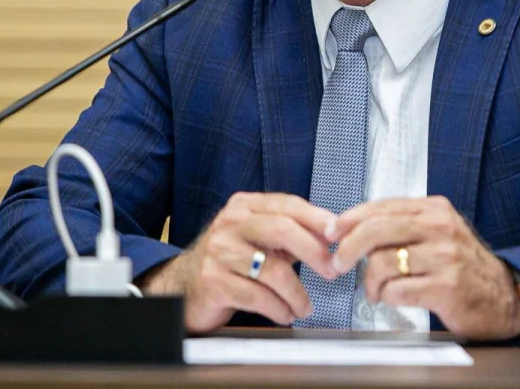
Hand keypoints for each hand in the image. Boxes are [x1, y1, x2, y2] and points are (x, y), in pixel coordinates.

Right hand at [139, 192, 337, 332]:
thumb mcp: (257, 239)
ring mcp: (220, 251)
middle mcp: (230, 223)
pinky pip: (257, 296)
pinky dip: (278, 309)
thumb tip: (329, 235)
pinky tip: (285, 314)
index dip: (316, 217)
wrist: (183, 286)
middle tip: (332, 270)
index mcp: (244, 206)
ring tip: (304, 307)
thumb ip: (289, 234)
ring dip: (297, 293)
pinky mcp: (213, 281)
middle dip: (313, 252)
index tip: (337, 233)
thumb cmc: (229, 261)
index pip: (287, 204)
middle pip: (282, 229)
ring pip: (273, 270)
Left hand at [332, 196, 519, 340]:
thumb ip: (402, 225)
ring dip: (370, 281)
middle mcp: (440, 228)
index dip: (350, 218)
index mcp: (435, 209)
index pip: (382, 206)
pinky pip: (397, 290)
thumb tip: (352, 227)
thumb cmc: (461, 265)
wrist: (503, 297)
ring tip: (375, 290)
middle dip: (348, 248)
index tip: (332, 232)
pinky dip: (386, 296)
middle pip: (376, 230)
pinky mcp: (446, 287)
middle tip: (338, 263)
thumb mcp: (437, 233)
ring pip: (382, 262)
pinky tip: (390, 298)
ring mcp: (444, 257)